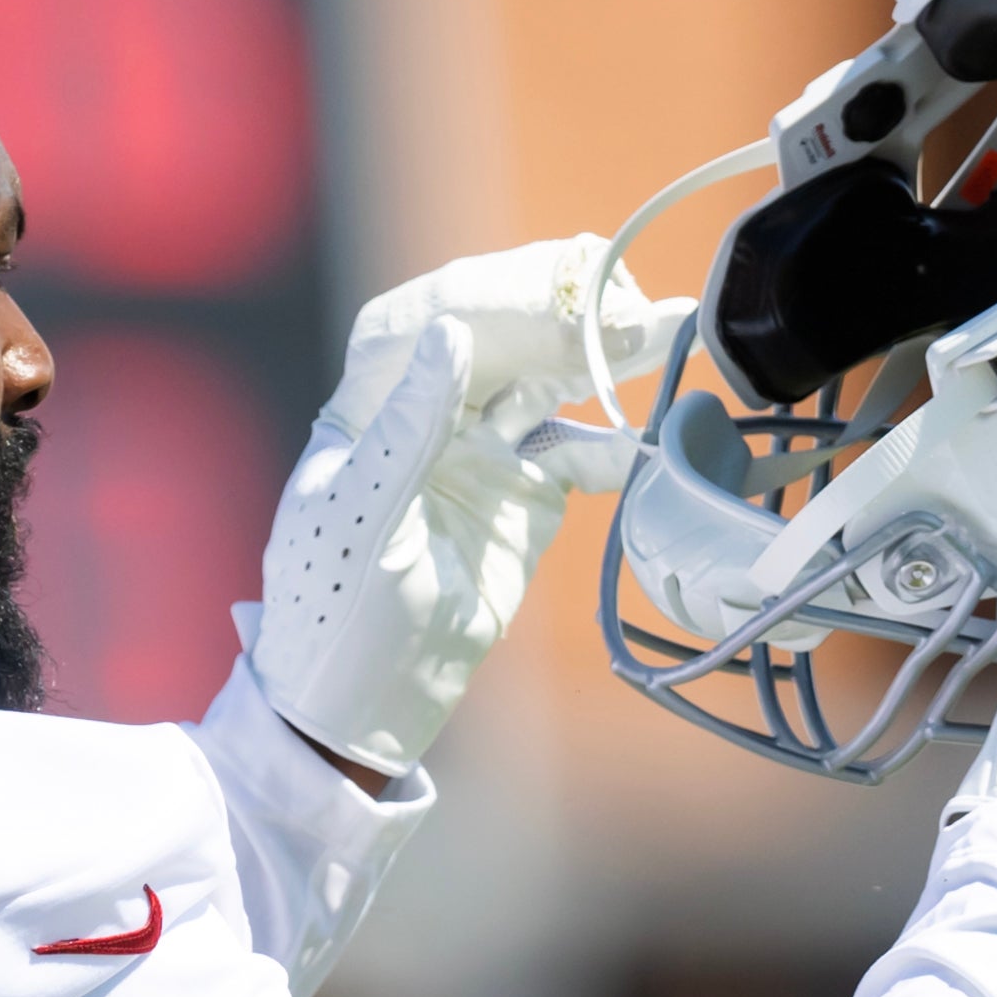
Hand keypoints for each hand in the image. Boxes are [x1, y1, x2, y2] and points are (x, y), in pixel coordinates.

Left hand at [248, 234, 660, 775]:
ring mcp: (482, 448)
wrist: (364, 701)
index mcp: (371, 403)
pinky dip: (618, 444)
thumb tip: (451, 329)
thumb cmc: (331, 611)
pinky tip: (654, 438)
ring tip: (665, 325)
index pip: (432, 319)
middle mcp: (430, 410)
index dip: (491, 296)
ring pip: (550, 379)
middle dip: (561, 312)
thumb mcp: (361, 521)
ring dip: (605, 352)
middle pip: (501, 334)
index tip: (547, 295)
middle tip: (625, 306)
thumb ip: (409, 429)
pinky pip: (580, 451)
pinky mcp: (524, 493)